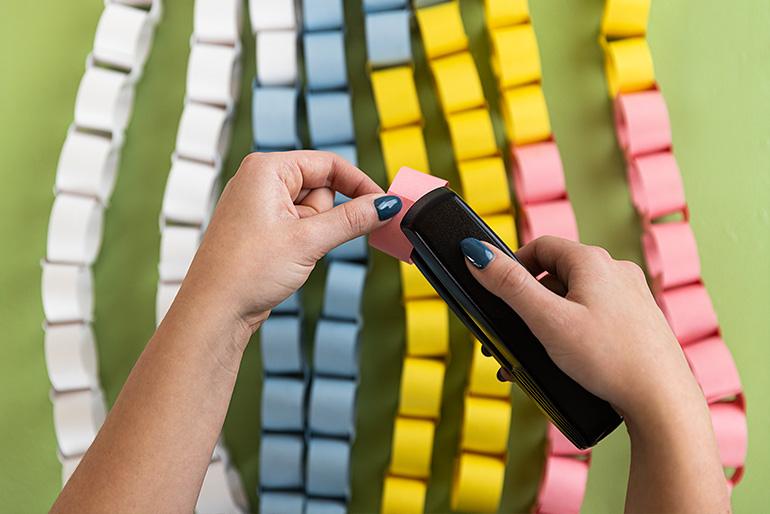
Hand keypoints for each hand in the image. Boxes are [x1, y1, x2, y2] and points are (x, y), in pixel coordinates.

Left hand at [177, 151, 401, 339]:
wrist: (214, 310)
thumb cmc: (247, 271)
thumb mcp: (309, 240)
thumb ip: (352, 219)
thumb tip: (385, 205)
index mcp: (266, 168)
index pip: (328, 164)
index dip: (359, 184)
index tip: (383, 204)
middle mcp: (259, 180)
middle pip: (321, 187)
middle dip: (327, 216)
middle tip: (313, 241)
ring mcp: (258, 204)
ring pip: (311, 210)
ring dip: (315, 233)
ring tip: (291, 254)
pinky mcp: (260, 228)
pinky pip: (297, 226)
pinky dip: (304, 241)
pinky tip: (287, 260)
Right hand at [459, 235, 698, 419]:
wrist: (662, 400)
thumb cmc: (608, 358)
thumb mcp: (547, 320)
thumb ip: (509, 285)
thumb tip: (477, 252)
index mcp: (593, 261)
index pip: (540, 246)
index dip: (513, 266)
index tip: (498, 293)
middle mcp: (616, 271)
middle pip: (556, 274)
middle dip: (528, 304)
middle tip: (513, 333)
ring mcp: (631, 297)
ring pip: (575, 299)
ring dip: (548, 323)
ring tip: (536, 356)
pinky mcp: (639, 322)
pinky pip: (594, 318)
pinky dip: (572, 333)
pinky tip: (566, 362)